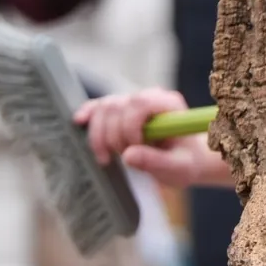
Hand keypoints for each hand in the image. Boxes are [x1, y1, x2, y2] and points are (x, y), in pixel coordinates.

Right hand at [73, 88, 226, 187]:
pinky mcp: (119, 110)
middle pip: (117, 106)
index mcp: (170, 105)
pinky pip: (98, 106)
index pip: (140, 102)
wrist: (184, 160)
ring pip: (104, 107)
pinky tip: (79, 123)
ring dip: (100, 135)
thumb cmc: (185, 162)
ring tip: (109, 157)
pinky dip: (88, 115)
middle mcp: (150, 97)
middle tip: (123, 157)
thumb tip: (128, 156)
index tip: (134, 148)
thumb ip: (157, 162)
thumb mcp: (179, 168)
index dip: (130, 126)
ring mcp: (132, 101)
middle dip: (114, 135)